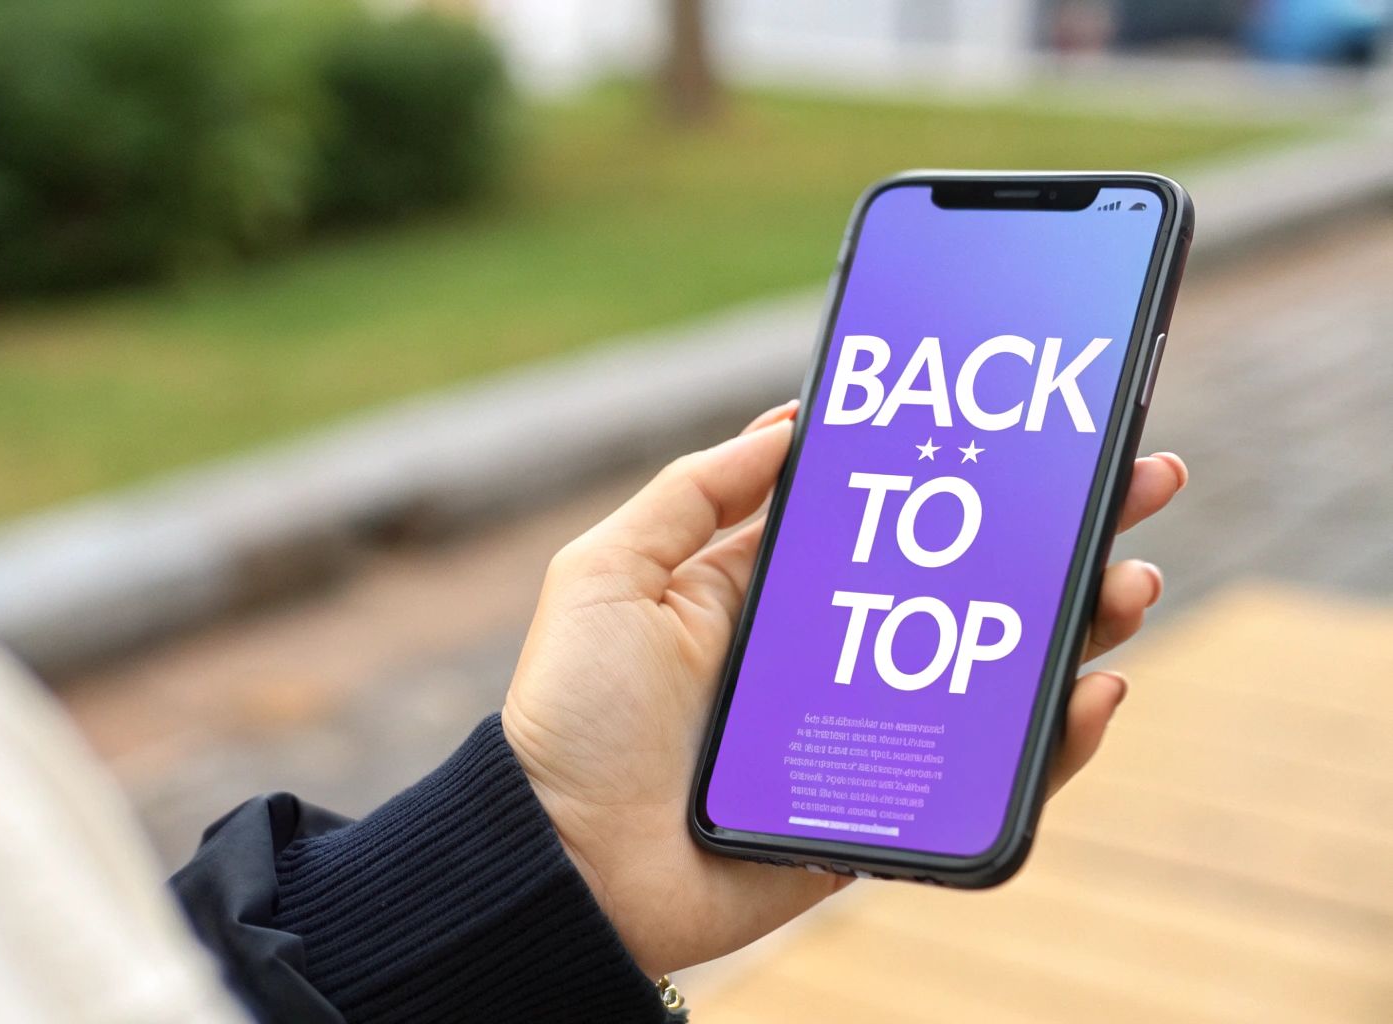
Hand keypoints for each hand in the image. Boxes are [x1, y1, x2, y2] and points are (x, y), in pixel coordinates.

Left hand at [501, 402, 1186, 975]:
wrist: (566, 862)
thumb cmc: (571, 717)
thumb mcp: (607, 574)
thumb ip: (692, 492)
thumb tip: (793, 423)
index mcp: (769, 592)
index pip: (891, 520)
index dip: (962, 476)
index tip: (1036, 430)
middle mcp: (831, 654)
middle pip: (967, 587)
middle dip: (1057, 536)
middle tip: (1135, 484)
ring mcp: (867, 732)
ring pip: (998, 672)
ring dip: (1078, 624)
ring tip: (1127, 583)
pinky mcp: (888, 809)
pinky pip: (987, 774)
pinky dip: (1054, 742)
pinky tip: (1089, 694)